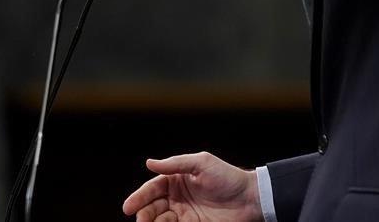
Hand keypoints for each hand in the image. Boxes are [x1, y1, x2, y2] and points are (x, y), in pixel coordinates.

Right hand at [122, 152, 262, 221]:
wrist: (250, 199)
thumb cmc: (227, 177)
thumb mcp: (201, 163)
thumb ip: (175, 164)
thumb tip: (149, 162)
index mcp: (177, 179)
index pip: (153, 188)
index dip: (139, 197)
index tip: (128, 207)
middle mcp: (178, 197)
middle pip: (153, 206)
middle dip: (144, 213)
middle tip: (141, 220)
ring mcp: (185, 214)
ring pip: (161, 220)